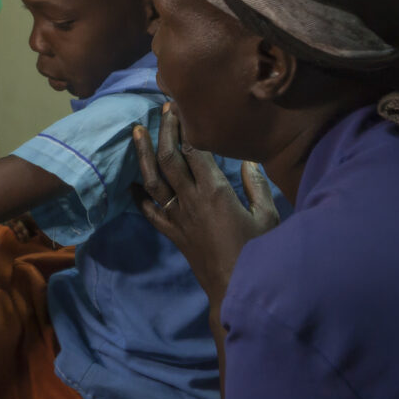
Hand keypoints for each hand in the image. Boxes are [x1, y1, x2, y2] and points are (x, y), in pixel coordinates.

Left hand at [133, 104, 279, 302]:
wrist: (235, 290)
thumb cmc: (257, 253)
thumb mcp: (267, 216)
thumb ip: (257, 186)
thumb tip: (248, 161)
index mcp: (216, 191)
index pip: (194, 151)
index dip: (186, 127)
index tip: (182, 107)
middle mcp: (191, 200)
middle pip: (170, 158)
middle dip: (164, 131)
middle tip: (162, 109)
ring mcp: (178, 217)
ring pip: (154, 180)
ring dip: (143, 154)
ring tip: (135, 131)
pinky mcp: (173, 234)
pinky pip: (150, 212)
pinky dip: (138, 196)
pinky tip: (131, 182)